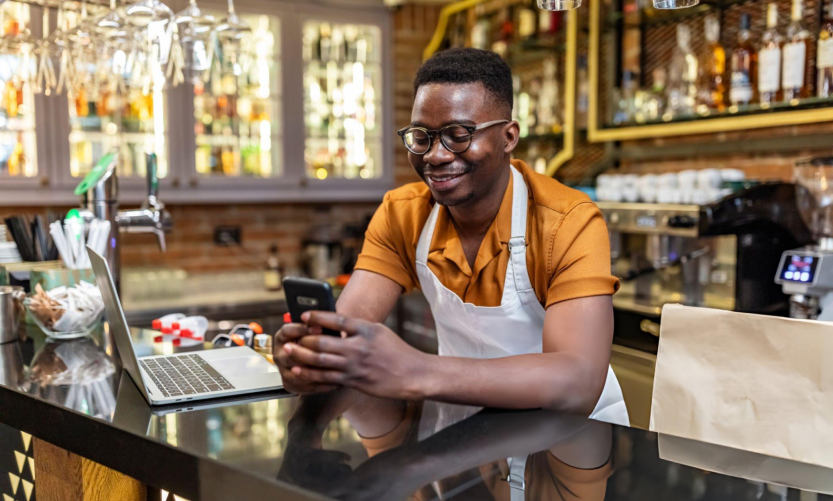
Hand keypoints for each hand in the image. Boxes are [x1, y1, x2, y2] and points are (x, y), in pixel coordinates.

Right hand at [273, 322, 338, 394]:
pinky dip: (317, 385)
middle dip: (308, 352)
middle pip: (289, 353)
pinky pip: (301, 386)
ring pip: (295, 372)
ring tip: (332, 369)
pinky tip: (333, 381)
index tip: (320, 328)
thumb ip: (318, 326)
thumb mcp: (316, 332)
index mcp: (283, 336)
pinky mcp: (289, 383)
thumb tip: (323, 324)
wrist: (312, 363)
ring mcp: (283, 369)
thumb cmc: (317, 342)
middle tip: (327, 353)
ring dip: (313, 371)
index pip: (288, 331)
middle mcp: (280, 353)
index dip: (303, 329)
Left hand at [283, 311, 431, 400]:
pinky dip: (309, 373)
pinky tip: (299, 370)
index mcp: (366, 329)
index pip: (337, 318)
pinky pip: (326, 377)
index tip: (304, 314)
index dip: (318, 316)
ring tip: (287, 351)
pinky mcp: (354, 381)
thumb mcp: (378, 332)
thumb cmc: (395, 351)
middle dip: (302, 339)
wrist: (412, 375)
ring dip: (301, 355)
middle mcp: (359, 346)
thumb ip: (357, 328)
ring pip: (320, 360)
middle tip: (289, 336)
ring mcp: (355, 365)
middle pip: (323, 340)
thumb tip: (333, 325)